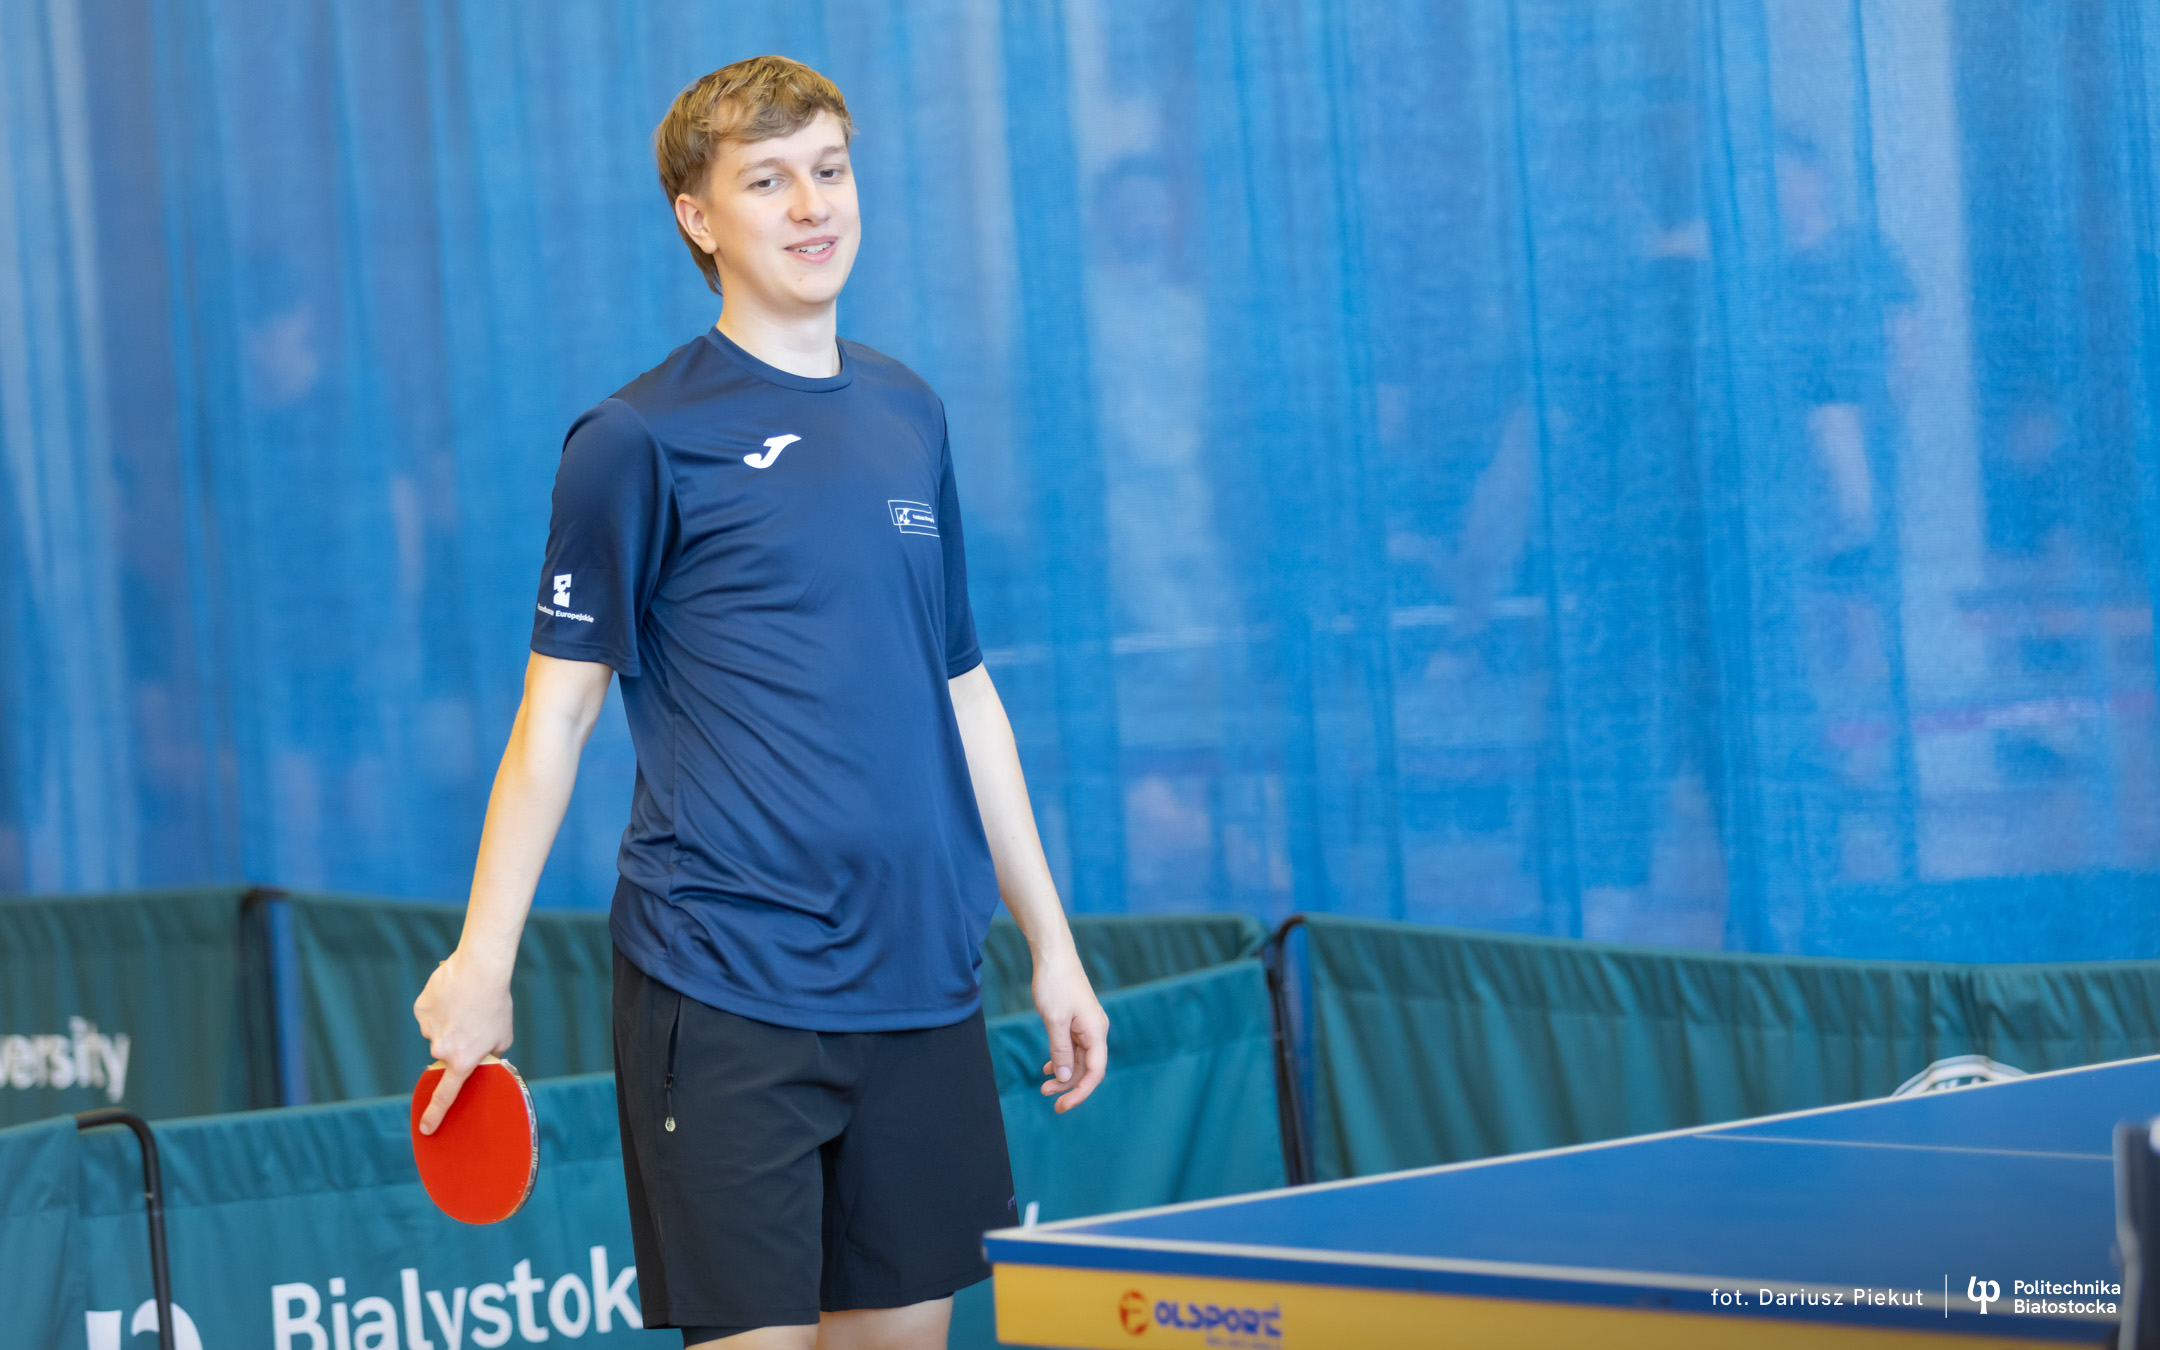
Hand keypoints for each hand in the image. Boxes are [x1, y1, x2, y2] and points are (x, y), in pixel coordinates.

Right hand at [411, 951, 513, 1133]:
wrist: (480, 970)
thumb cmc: (496, 1004)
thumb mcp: (502, 1037)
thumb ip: (489, 1055)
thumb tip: (481, 1061)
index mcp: (462, 1061)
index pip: (446, 1096)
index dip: (435, 1115)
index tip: (427, 1128)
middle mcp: (441, 1049)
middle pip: (446, 1053)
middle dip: (458, 1043)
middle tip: (474, 1022)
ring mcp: (428, 1029)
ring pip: (437, 1032)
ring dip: (449, 1023)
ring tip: (467, 1005)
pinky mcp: (421, 1010)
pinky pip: (430, 1014)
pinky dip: (440, 1007)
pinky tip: (453, 995)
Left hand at [1032, 946, 1108, 1113]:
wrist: (1054, 955)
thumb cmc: (1055, 984)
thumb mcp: (1055, 1020)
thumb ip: (1061, 1050)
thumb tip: (1066, 1078)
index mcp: (1096, 1031)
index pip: (1095, 1071)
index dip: (1081, 1092)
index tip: (1064, 1105)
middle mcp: (1096, 1031)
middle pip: (1087, 1068)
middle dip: (1068, 1085)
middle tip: (1046, 1097)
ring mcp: (1086, 1027)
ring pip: (1078, 1060)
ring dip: (1063, 1074)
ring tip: (1043, 1086)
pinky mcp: (1077, 1022)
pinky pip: (1073, 1048)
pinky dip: (1061, 1060)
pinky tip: (1048, 1068)